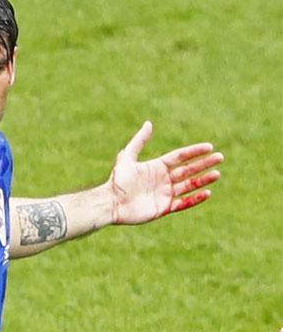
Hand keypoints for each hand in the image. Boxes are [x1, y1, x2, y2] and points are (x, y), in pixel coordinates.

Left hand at [109, 121, 223, 223]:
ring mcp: (164, 194)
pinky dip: (195, 199)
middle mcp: (162, 180)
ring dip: (203, 180)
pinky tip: (207, 192)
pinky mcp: (163, 208)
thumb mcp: (127, 157)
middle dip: (204, 164)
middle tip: (220, 158)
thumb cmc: (117, 181)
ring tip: (217, 174)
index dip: (194, 152)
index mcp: (156, 167)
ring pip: (189, 186)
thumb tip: (149, 123)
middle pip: (188, 170)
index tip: (209, 147)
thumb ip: (139, 141)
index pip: (180, 157)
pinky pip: (183, 203)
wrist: (111, 203)